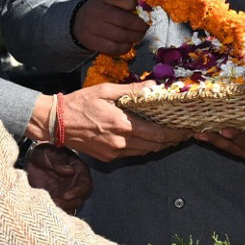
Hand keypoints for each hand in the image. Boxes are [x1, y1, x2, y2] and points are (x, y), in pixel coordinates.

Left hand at [23, 144, 91, 213]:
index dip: (78, 191)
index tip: (66, 195)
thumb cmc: (44, 153)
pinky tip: (48, 210)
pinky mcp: (57, 200)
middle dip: (70, 203)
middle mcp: (75, 183)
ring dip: (63, 209)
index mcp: (78, 170)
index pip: (85, 183)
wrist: (30, 160)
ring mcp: (66, 193)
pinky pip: (61, 210)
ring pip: (72, 207)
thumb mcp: (51, 152)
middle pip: (80, 198)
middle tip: (56, 202)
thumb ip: (60, 161)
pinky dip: (57, 212)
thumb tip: (70, 171)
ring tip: (50, 206)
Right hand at [45, 82, 191, 159]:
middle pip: (155, 145)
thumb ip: (131, 90)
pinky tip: (149, 139)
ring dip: (159, 145)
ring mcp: (114, 152)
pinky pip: (133, 154)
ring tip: (171, 136)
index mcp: (122, 125)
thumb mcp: (105, 91)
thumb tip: (153, 86)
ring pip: (145, 152)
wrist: (56, 123)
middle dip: (172, 140)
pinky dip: (144, 148)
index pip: (157, 133)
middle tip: (185, 133)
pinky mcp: (108, 158)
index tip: (188, 129)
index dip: (175, 133)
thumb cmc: (80, 103)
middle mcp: (120, 142)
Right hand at [71, 0, 147, 55]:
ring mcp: (92, 28)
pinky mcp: (92, 42)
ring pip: (121, 35)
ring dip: (135, 36)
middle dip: (139, 25)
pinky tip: (129, 43)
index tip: (139, 8)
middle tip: (145, 26)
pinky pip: (114, 48)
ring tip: (140, 34)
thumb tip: (145, 11)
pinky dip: (126, 46)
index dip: (132, 3)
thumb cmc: (102, 7)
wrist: (79, 21)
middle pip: (123, 20)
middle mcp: (95, 10)